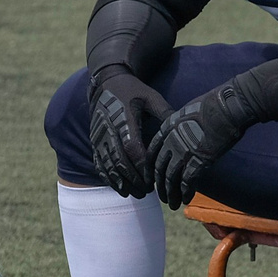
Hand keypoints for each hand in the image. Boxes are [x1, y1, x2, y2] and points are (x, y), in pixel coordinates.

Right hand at [88, 69, 171, 198]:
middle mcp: (108, 129)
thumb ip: (165, 112)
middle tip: (147, 192)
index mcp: (124, 118)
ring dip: (120, 182)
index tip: (152, 178)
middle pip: (119, 160)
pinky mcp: (94, 141)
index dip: (141, 165)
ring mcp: (99, 136)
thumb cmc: (133, 90)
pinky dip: (108, 177)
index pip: (131, 147)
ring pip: (107, 164)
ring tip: (134, 193)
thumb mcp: (151, 97)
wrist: (106, 83)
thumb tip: (183, 129)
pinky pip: (99, 163)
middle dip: (133, 179)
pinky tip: (119, 188)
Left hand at [147, 82, 253, 207]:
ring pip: (170, 179)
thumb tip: (184, 135)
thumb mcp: (188, 111)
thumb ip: (181, 126)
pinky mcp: (197, 160)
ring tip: (172, 204)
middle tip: (162, 197)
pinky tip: (185, 200)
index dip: (150, 169)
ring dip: (171, 194)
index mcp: (167, 128)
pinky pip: (187, 182)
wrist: (228, 107)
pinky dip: (185, 193)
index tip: (152, 179)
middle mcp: (171, 141)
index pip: (152, 153)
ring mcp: (183, 151)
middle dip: (160, 186)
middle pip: (159, 169)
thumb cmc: (214, 105)